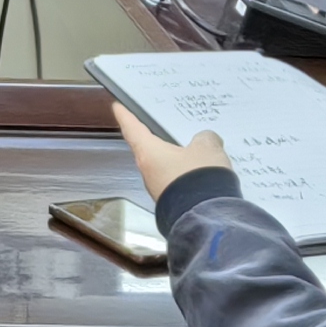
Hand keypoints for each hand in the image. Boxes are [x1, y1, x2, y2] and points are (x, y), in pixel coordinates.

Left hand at [110, 112, 230, 198]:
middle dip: (159, 138)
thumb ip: (205, 138)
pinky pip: (177, 182)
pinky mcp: (172, 202)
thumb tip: (205, 139)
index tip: (118, 107)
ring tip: (196, 148)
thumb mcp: (207, 148)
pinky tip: (202, 172)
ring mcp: (159, 189)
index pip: (132, 128)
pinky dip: (186, 175)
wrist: (207, 219)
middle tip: (165, 124)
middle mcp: (148, 171)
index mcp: (149, 153)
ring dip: (177, 158)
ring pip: (165, 166)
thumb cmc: (199, 181)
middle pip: (149, 148)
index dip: (125, 115)